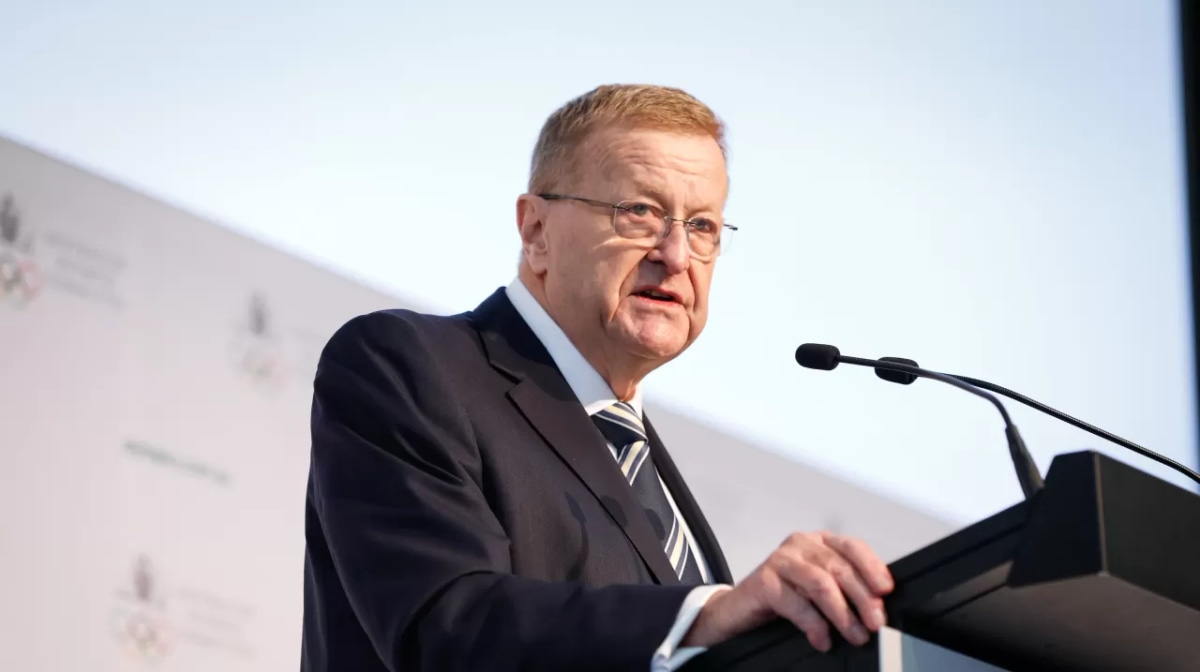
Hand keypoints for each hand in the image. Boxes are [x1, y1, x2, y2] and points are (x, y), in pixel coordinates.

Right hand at [681, 531, 893, 651]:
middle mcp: (800, 545)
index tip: (886, 591)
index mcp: (818, 542)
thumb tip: (877, 607)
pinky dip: (813, 624)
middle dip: (863, 598)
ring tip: (854, 635)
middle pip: (840, 568)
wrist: (737, 611)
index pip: (852, 547)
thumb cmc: (782, 599)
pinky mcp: (763, 580)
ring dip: (842, 613)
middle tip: (875, 623)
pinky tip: (821, 639)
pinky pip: (795, 602)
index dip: (873, 567)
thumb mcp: (818, 590)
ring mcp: (780, 560)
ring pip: (820, 583)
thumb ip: (844, 589)